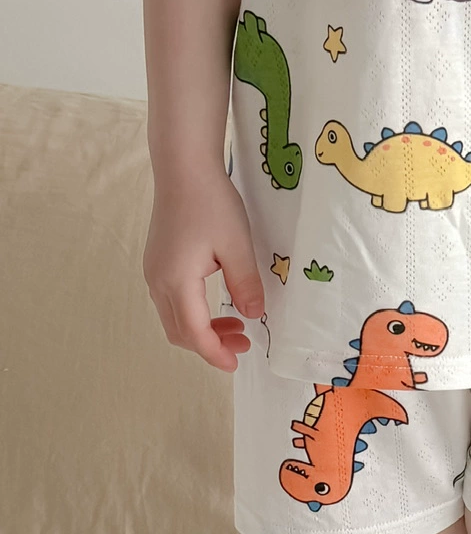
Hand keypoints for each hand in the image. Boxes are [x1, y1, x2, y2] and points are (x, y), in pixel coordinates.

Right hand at [143, 168, 263, 371]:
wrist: (183, 170)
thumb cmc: (212, 204)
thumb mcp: (237, 245)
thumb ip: (245, 283)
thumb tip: (254, 316)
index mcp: (176, 282)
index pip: (194, 333)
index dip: (214, 353)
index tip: (236, 363)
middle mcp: (157, 282)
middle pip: (180, 331)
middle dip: (210, 344)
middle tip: (244, 344)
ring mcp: (153, 271)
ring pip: (174, 317)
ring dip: (202, 328)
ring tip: (236, 325)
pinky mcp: (157, 261)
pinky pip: (172, 300)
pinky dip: (194, 311)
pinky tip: (218, 303)